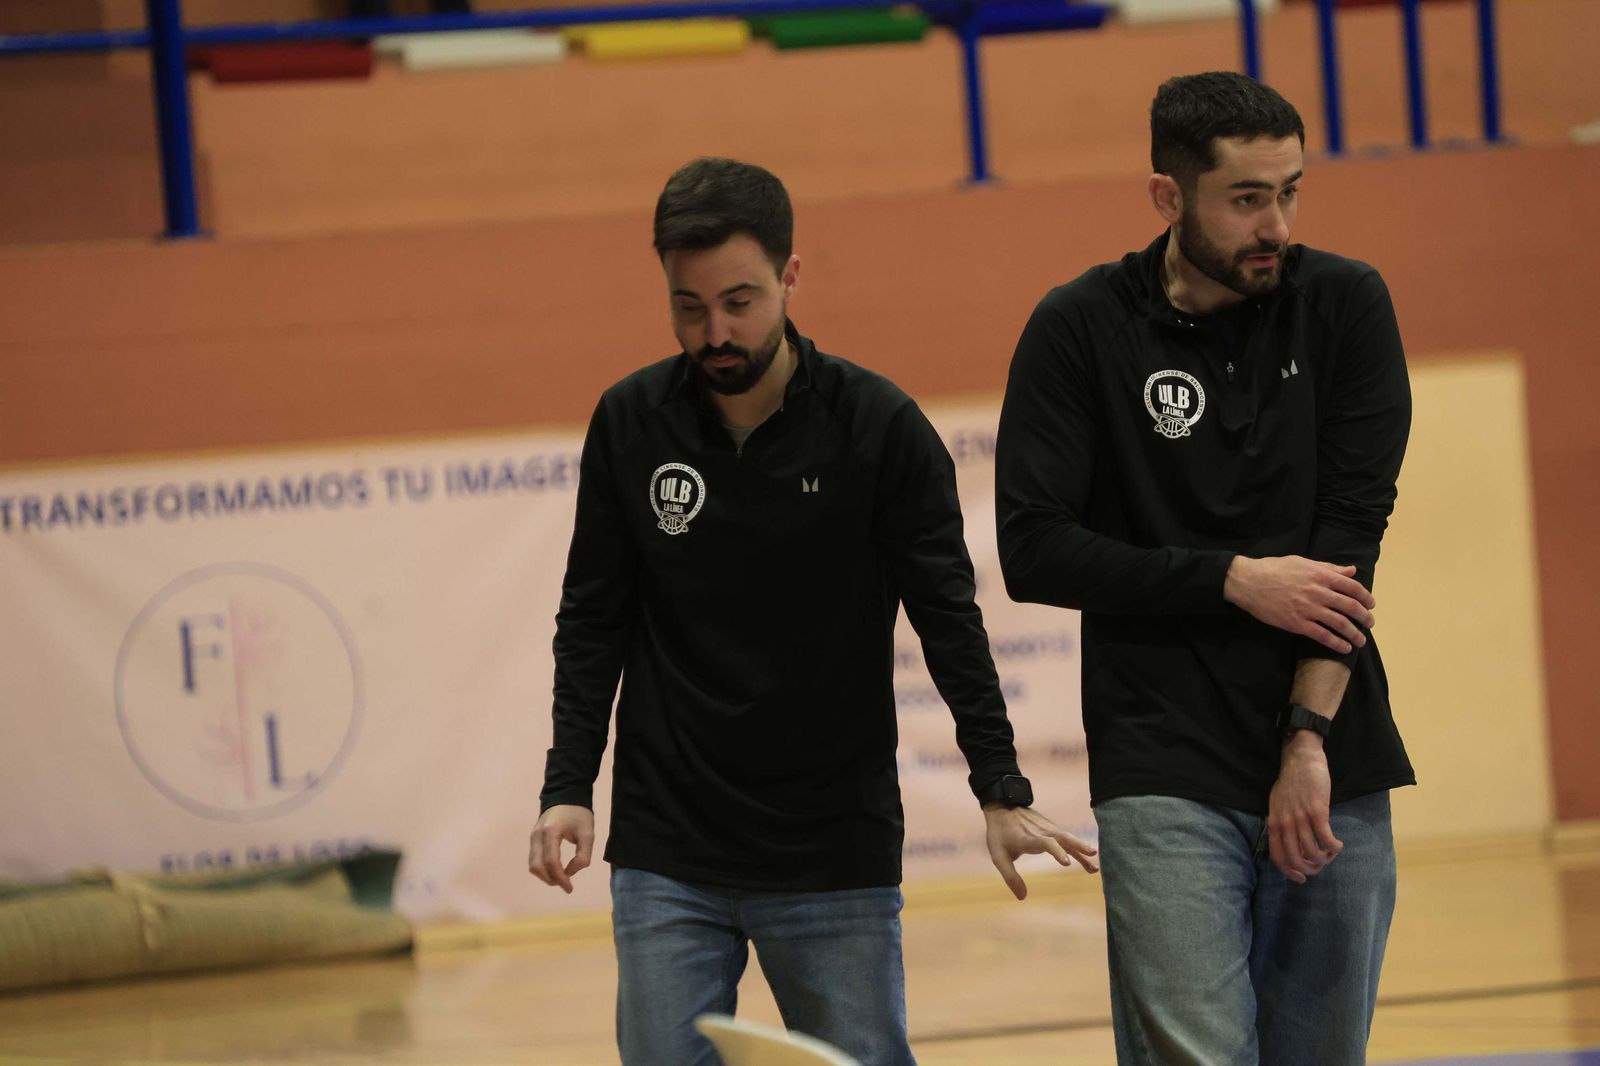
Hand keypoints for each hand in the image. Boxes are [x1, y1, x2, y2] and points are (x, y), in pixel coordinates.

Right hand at [528, 804, 594, 893]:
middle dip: (550, 879)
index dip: (560, 878)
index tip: (569, 888)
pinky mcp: (533, 839)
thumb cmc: (579, 814)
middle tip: (565, 885)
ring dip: (545, 876)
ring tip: (561, 878)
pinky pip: (534, 859)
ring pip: (532, 865)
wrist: (565, 795)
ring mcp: (532, 837)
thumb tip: (570, 873)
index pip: (551, 862)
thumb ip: (582, 855)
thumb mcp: (588, 833)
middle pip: (537, 866)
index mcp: (551, 832)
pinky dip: (542, 869)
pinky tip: (555, 870)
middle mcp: (537, 835)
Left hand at [984, 805, 1098, 900]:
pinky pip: (1067, 838)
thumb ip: (1010, 876)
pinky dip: (1078, 847)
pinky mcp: (1051, 827)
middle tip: (1093, 855)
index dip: (1057, 852)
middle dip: (1078, 846)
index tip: (1067, 863)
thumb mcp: (998, 856)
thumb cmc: (1000, 833)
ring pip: (1069, 839)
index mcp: (1029, 838)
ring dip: (1082, 851)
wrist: (1002, 807)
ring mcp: (1048, 828)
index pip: (1046, 843)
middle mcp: (1042, 832)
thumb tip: (1022, 898)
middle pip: (1063, 838)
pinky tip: (1087, 857)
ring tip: (1094, 869)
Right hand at [1224, 555, 1375, 653]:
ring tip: (1361, 640)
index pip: (1352, 587)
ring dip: (1355, 633)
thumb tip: (1351, 570)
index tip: (1371, 604)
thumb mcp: (1302, 562)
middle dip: (1364, 617)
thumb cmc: (1274, 569)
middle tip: (1370, 624)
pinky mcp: (1297, 624)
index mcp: (1321, 575)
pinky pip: (1322, 636)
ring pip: (1340, 624)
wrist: (1249, 582)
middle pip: (1350, 607)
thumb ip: (1328, 567)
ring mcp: (1308, 609)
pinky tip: (1344, 647)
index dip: (1366, 597)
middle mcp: (1318, 592)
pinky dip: (1336, 643)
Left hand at [1267, 732, 1343, 883]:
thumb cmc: (1290, 783)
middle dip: (1310, 869)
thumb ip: (1281, 824)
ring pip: (1313, 852)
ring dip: (1325, 858)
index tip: (1300, 879)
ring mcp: (1301, 818)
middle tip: (1320, 867)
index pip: (1277, 856)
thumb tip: (1291, 845)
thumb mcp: (1277, 805)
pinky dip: (1334, 847)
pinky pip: (1326, 839)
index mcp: (1274, 822)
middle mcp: (1285, 823)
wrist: (1300, 759)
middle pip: (1296, 859)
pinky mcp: (1317, 811)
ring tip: (1331, 853)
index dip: (1289, 872)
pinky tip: (1338, 844)